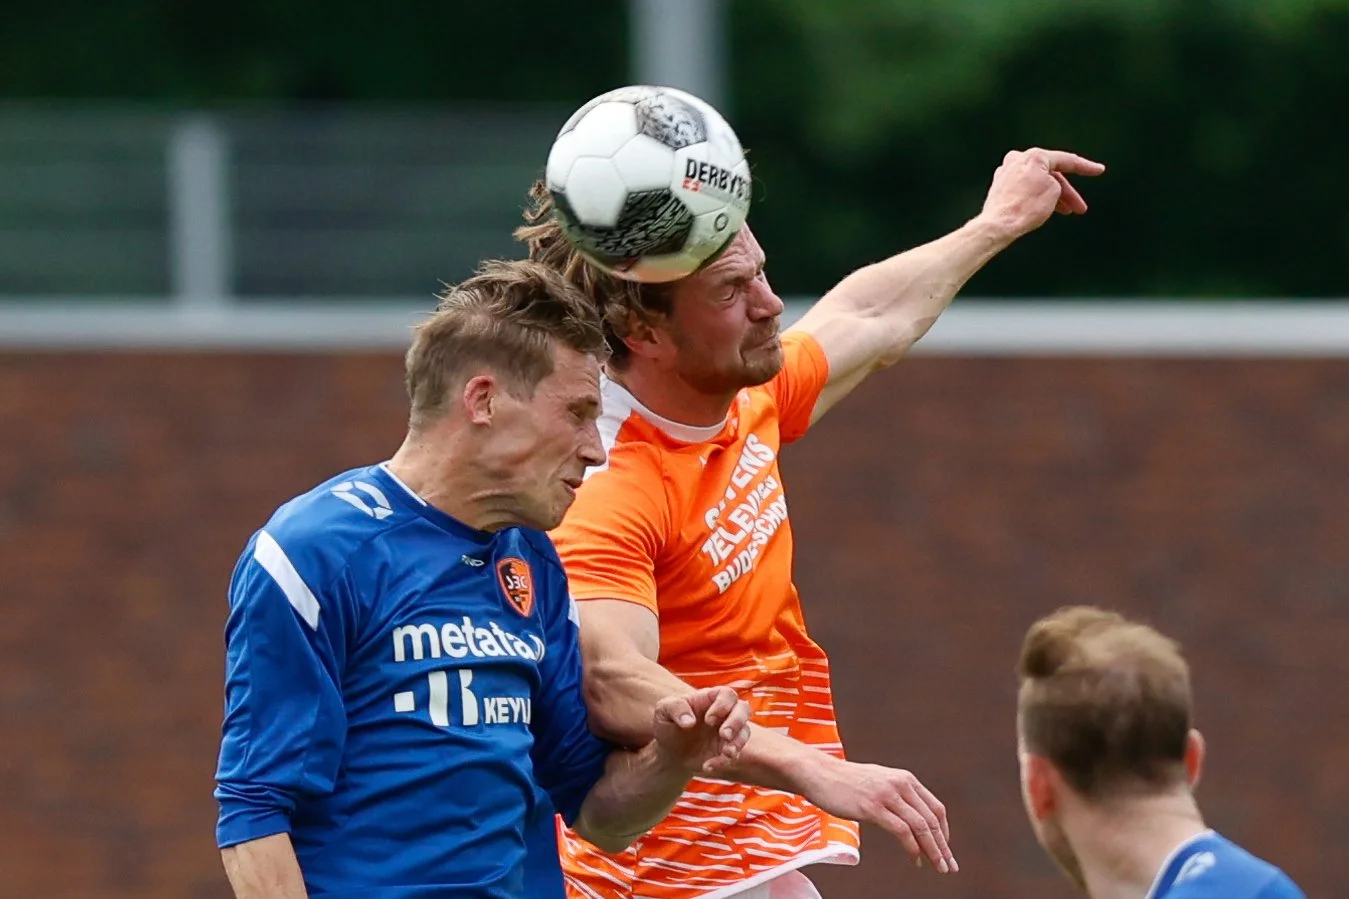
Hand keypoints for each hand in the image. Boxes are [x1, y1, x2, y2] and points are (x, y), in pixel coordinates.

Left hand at [651, 686, 751, 775]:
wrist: (669, 751)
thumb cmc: (667, 724)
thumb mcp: (663, 711)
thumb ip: (675, 708)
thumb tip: (689, 722)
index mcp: (709, 698)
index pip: (727, 694)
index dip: (722, 706)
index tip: (708, 720)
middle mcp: (723, 713)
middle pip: (743, 709)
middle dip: (737, 722)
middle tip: (724, 735)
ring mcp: (728, 731)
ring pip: (745, 731)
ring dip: (737, 743)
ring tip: (725, 754)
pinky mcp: (727, 750)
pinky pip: (734, 754)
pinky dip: (722, 761)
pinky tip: (707, 766)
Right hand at [801, 757, 955, 873]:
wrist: (819, 773)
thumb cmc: (846, 781)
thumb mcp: (879, 781)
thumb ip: (897, 794)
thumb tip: (910, 816)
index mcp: (905, 779)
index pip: (936, 808)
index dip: (944, 832)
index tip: (946, 849)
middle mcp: (900, 784)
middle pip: (931, 820)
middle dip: (943, 846)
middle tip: (949, 866)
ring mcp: (887, 795)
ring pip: (920, 827)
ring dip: (933, 851)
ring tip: (937, 867)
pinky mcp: (872, 807)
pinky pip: (901, 831)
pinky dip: (912, 848)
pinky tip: (914, 859)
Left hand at [980, 147, 1104, 238]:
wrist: (998, 225)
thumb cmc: (1025, 208)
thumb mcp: (1054, 192)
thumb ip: (1057, 182)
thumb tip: (1048, 184)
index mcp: (1033, 156)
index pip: (1066, 160)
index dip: (1085, 167)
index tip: (1098, 170)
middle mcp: (1017, 159)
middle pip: (1051, 174)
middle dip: (1067, 191)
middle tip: (1079, 207)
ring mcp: (1006, 172)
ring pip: (1038, 182)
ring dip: (1053, 196)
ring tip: (1066, 211)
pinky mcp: (1000, 185)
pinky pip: (1026, 188)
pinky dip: (1037, 196)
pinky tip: (1044, 208)